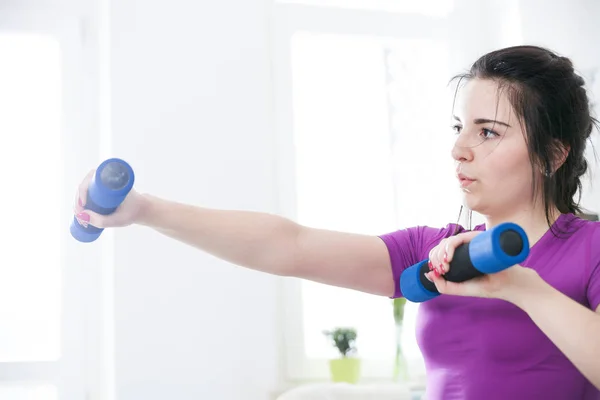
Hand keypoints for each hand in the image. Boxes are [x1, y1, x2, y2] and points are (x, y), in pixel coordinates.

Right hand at [73, 169, 147, 228]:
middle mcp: (108, 179)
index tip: (82, 204)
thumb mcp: (119, 220)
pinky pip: (89, 192)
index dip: (83, 189)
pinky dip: (82, 200)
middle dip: (78, 197)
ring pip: (86, 189)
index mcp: (113, 180)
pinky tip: (79, 209)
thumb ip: (102, 221)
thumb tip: (82, 216)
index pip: (92, 177)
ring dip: (79, 199)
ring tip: (79, 214)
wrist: (143, 211)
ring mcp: (105, 186)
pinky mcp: (104, 192)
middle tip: (79, 212)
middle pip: (87, 183)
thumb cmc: (133, 213)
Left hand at [425, 231, 539, 301]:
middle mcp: (467, 246)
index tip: (438, 271)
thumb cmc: (492, 286)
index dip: (434, 258)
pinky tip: (449, 257)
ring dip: (442, 251)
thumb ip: (446, 286)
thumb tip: (428, 274)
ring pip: (450, 239)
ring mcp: (475, 241)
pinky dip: (451, 245)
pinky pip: (463, 237)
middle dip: (436, 256)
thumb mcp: (464, 289)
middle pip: (443, 244)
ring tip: (446, 264)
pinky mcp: (483, 238)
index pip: (441, 250)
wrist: (516, 285)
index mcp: (462, 255)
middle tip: (442, 269)